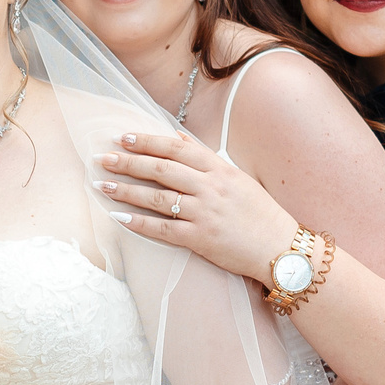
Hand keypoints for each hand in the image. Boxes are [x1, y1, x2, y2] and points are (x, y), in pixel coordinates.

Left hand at [93, 130, 298, 281]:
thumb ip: (207, 157)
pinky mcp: (201, 239)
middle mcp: (211, 187)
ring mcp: (205, 213)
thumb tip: (180, 136)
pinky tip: (118, 218)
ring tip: (102, 185)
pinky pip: (163, 229)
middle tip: (102, 158)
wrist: (281, 249)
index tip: (124, 136)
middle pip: (162, 169)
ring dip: (126, 190)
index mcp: (220, 169)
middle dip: (129, 162)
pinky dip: (139, 223)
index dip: (148, 141)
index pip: (177, 148)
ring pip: (157, 197)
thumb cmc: (260, 213)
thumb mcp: (237, 178)